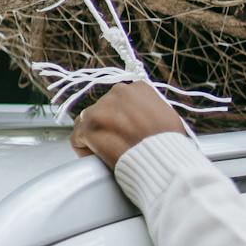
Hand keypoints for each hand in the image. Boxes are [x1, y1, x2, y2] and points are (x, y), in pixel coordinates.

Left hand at [71, 81, 187, 169]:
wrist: (161, 158)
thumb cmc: (169, 143)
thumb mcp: (166, 116)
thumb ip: (149, 111)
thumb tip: (141, 121)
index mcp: (139, 88)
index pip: (120, 101)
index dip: (122, 120)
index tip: (126, 133)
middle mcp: (118, 92)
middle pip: (104, 110)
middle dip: (108, 126)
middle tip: (118, 145)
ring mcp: (102, 108)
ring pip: (88, 122)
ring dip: (95, 136)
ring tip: (108, 153)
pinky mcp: (89, 126)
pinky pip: (77, 139)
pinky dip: (84, 150)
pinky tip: (98, 158)